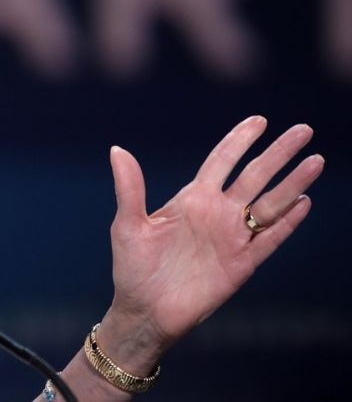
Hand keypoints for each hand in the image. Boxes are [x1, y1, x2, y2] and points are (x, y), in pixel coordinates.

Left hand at [99, 116, 322, 370]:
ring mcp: (232, 238)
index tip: (260, 120)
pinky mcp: (242, 264)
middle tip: (303, 130)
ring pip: (270, 204)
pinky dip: (288, 222)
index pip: (222, 161)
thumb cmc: (132, 268)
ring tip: (315, 161)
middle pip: (255, 176)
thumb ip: (130, 189)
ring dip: (293, 183)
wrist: (145, 312)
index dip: (240, 140)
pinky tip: (304, 202)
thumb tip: (117, 150)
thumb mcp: (127, 225)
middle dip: (278, 153)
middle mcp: (217, 213)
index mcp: (191, 199)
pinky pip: (270, 239)